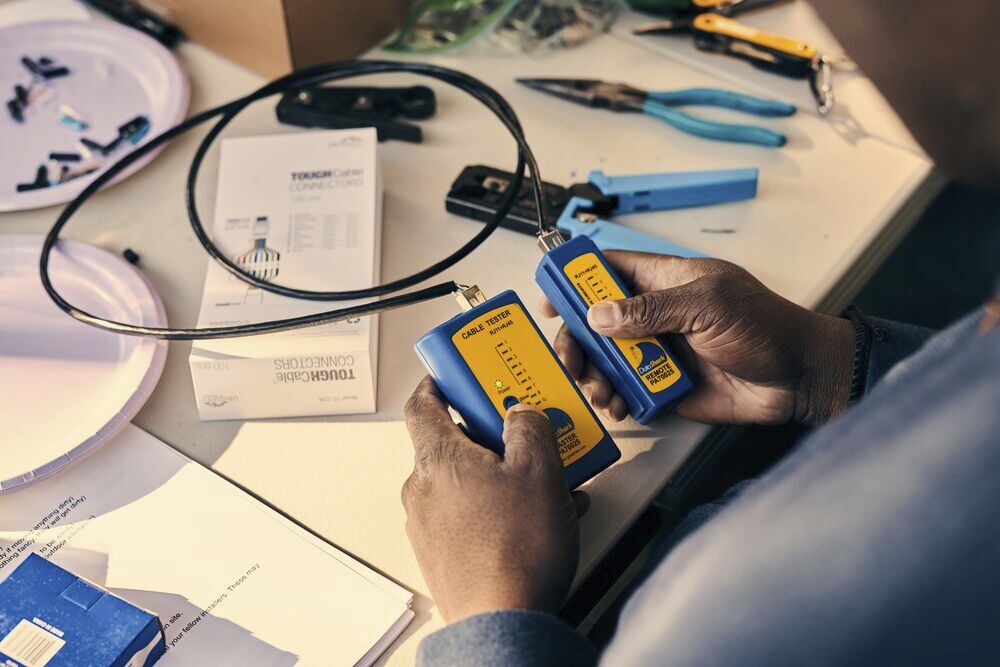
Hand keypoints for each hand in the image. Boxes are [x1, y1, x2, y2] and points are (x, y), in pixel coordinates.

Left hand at [401, 377, 580, 622]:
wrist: (504, 623)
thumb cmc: (515, 551)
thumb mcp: (540, 472)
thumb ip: (530, 428)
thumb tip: (523, 413)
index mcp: (439, 460)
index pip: (421, 404)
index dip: (438, 383)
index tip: (456, 375)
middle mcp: (422, 491)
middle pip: (449, 443)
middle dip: (487, 434)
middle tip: (520, 431)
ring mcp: (426, 526)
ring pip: (462, 482)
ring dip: (498, 475)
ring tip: (541, 483)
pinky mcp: (440, 555)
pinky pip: (465, 515)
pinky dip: (494, 507)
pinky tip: (533, 518)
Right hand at [542, 252, 853, 425]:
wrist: (799, 380)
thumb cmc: (768, 327)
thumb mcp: (708, 305)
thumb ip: (651, 309)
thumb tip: (601, 313)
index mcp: (666, 280)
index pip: (608, 270)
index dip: (575, 279)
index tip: (550, 296)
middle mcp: (656, 315)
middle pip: (596, 321)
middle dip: (576, 340)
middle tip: (569, 359)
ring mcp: (658, 351)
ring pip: (606, 360)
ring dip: (593, 374)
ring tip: (596, 389)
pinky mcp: (664, 386)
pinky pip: (627, 391)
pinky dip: (614, 398)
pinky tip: (615, 404)